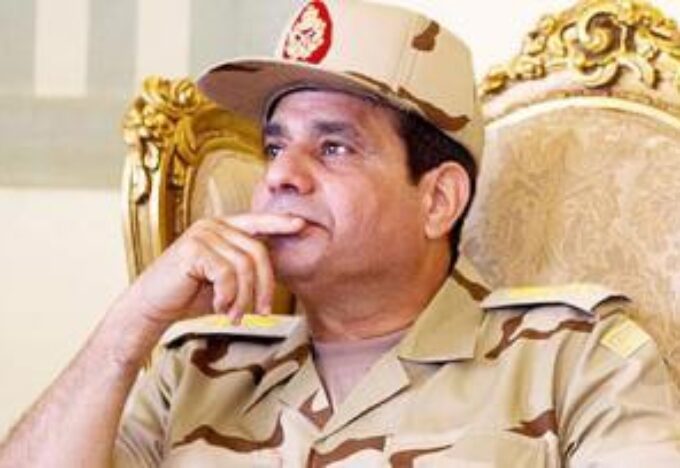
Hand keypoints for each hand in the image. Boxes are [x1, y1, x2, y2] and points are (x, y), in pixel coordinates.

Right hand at [127, 214, 304, 326]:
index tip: (301, 225)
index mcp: (223, 227)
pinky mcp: (193, 249)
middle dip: (264, 287)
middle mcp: (213, 225)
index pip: (257, 222)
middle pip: (257, 252)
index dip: (280, 223)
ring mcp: (202, 234)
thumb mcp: (225, 277)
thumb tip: (276, 265)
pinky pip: (226, 274)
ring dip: (243, 298)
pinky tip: (220, 308)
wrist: (153, 306)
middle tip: (261, 313)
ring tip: (235, 315)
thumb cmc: (190, 294)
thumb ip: (246, 266)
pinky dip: (227, 296)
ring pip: (244, 267)